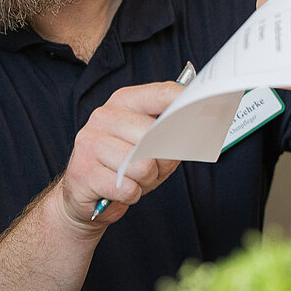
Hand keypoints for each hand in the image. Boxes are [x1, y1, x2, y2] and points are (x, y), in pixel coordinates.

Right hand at [59, 81, 185, 226]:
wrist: (83, 195)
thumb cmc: (122, 167)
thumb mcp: (149, 145)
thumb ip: (168, 133)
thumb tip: (195, 129)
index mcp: (123, 102)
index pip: (162, 94)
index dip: (186, 103)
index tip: (207, 109)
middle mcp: (104, 116)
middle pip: (155, 136)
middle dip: (162, 162)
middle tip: (151, 170)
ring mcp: (90, 141)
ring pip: (144, 166)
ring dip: (146, 182)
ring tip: (133, 180)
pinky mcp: (83, 170)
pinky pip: (127, 188)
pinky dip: (130, 195)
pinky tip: (119, 190)